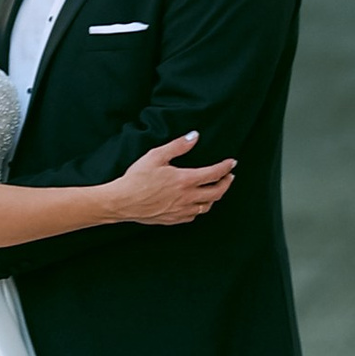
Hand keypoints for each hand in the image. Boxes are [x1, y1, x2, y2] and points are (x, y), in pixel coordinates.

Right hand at [111, 131, 236, 225]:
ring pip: (207, 206)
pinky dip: (200, 208)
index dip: (226, 167)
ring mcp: (181, 210)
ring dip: (215, 197)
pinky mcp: (174, 219)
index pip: (214, 174)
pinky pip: (194, 215)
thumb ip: (178, 146)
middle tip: (229, 176)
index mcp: (185, 180)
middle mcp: (187, 197)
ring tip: (215, 189)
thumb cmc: (137, 178)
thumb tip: (194, 136)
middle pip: (217, 193)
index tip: (232, 163)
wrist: (122, 201)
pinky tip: (197, 203)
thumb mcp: (156, 155)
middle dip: (227, 183)